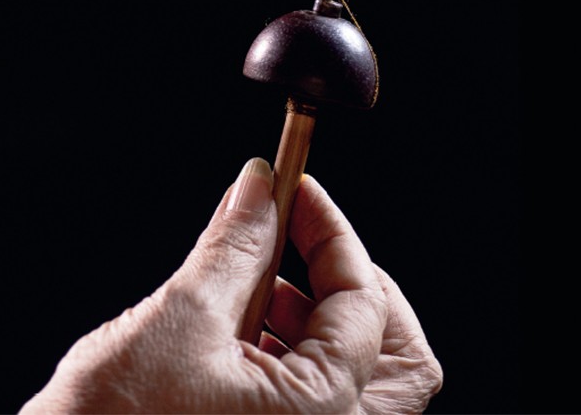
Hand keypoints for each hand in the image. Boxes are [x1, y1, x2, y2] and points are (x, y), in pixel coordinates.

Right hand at [20, 160, 441, 413]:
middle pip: (401, 358)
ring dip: (319, 318)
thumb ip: (234, 246)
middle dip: (354, 285)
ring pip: (364, 383)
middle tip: (303, 242)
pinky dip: (293, 355)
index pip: (365, 301)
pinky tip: (238, 328)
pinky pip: (320, 406)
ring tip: (254, 282)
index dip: (331, 231)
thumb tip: (259, 186)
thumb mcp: (180, 320)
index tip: (293, 189)